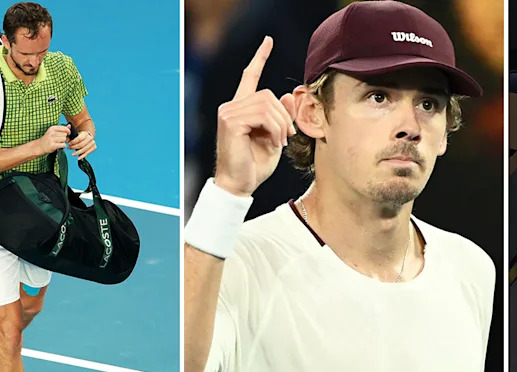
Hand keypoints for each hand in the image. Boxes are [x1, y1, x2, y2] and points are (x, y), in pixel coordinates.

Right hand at [36, 124, 70, 153]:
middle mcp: (52, 133)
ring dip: (63, 142)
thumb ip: (62, 129)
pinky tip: (59, 146)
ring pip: (64, 139)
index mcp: (52, 128)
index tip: (68, 134)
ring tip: (59, 142)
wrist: (40, 146)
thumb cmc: (48, 139)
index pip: (64, 128)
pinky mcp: (53, 145)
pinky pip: (63, 145)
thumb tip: (70, 125)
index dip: (68, 131)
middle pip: (65, 134)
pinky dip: (63, 146)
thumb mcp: (53, 132)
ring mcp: (52, 139)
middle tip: (61, 140)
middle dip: (65, 137)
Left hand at [68, 130, 96, 159]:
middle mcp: (90, 138)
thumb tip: (66, 140)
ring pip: (84, 149)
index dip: (73, 142)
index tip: (69, 144)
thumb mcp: (74, 134)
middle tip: (69, 148)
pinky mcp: (94, 147)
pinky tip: (78, 158)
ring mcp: (93, 143)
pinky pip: (87, 153)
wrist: (87, 137)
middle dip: (74, 147)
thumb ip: (69, 136)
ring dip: (78, 152)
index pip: (79, 139)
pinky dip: (82, 156)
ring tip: (72, 154)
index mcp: (85, 133)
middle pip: (82, 144)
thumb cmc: (79, 136)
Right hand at [214, 36, 296, 196]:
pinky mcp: (230, 120)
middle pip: (268, 94)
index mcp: (241, 108)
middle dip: (284, 116)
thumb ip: (282, 116)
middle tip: (287, 137)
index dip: (259, 58)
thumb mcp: (276, 138)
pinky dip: (275, 129)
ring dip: (281, 125)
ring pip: (268, 104)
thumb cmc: (255, 166)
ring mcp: (228, 112)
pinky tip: (274, 143)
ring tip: (280, 142)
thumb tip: (288, 96)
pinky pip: (264, 115)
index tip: (268, 41)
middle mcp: (231, 106)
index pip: (249, 77)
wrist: (240, 185)